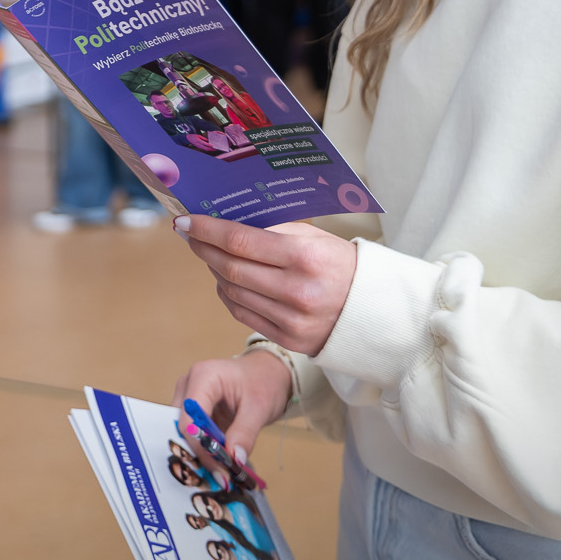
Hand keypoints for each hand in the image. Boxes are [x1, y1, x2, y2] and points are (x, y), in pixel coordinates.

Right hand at [172, 348, 293, 463]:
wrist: (266, 373)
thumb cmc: (264, 381)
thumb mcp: (260, 407)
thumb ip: (245, 433)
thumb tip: (234, 460)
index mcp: (203, 377)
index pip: (191, 418)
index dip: (202, 446)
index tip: (220, 469)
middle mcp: (189, 385)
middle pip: (183, 427)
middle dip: (200, 453)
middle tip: (222, 477)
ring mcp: (188, 398)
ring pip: (185, 434)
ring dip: (203, 454)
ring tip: (223, 472)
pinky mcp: (192, 411)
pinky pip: (193, 434)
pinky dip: (206, 450)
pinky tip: (220, 463)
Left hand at [175, 215, 356, 356]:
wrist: (375, 309)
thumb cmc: (341, 264)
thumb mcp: (314, 238)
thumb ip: (272, 232)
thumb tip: (225, 220)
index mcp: (305, 257)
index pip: (240, 241)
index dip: (207, 230)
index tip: (185, 221)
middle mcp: (296, 291)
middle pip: (231, 268)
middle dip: (203, 248)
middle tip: (189, 234)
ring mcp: (290, 319)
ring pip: (232, 292)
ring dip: (213, 270)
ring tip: (207, 254)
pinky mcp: (287, 339)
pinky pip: (242, 313)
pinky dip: (227, 294)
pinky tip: (224, 279)